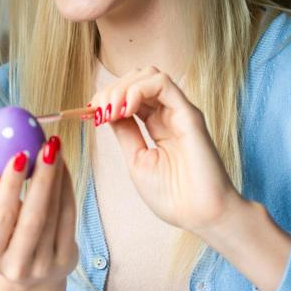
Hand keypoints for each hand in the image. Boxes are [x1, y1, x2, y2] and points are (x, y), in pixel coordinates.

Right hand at [0, 135, 77, 287]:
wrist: (30, 278)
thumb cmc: (5, 238)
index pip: (2, 216)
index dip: (10, 185)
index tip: (19, 154)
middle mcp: (17, 266)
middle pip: (33, 217)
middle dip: (42, 178)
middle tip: (46, 146)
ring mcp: (45, 266)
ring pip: (55, 215)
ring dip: (57, 178)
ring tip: (55, 149)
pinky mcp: (67, 260)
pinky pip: (69, 218)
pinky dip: (67, 190)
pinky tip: (63, 168)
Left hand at [90, 66, 242, 236]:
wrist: (200, 216)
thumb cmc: (173, 196)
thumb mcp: (137, 160)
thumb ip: (125, 132)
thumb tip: (106, 111)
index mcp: (156, 124)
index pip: (128, 95)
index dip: (106, 97)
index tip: (90, 112)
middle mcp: (168, 113)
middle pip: (136, 79)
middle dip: (111, 89)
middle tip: (98, 110)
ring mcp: (179, 111)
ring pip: (148, 74)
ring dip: (122, 86)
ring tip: (112, 110)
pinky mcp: (189, 114)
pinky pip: (163, 83)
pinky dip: (138, 89)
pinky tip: (127, 108)